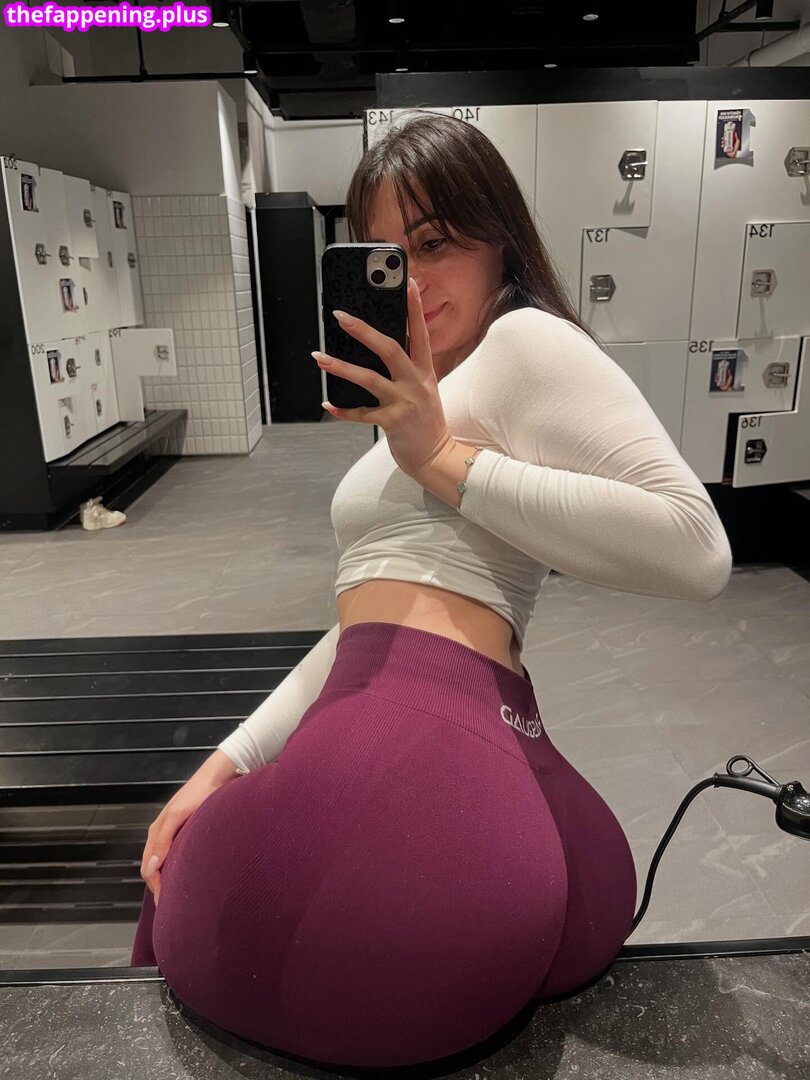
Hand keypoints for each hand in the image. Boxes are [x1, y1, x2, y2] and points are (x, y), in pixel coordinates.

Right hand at [140, 772, 234, 905]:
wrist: (218, 776)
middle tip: (173, 904)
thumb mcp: (178, 815)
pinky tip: (189, 875)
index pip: (148, 868)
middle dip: (161, 885)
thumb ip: (163, 839)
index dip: (155, 886)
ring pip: (166, 863)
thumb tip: (151, 867)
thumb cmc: (199, 793)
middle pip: (155, 868)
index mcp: (156, 832)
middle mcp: (163, 835)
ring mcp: (175, 834)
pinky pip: (178, 856)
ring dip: (170, 878)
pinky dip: (179, 868)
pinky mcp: (188, 833)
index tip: (166, 903)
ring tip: (181, 894)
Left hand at [313, 277, 453, 477]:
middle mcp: (416, 383)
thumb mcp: (424, 388)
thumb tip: (379, 345)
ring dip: (340, 366)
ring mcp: (405, 402)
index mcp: (425, 371)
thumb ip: (407, 368)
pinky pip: (361, 414)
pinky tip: (328, 404)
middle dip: (363, 330)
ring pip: (368, 379)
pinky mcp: (393, 423)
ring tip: (319, 357)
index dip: (415, 307)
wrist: (435, 456)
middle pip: (389, 349)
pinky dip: (343, 410)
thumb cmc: (425, 420)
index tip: (408, 283)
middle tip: (340, 316)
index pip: (420, 333)